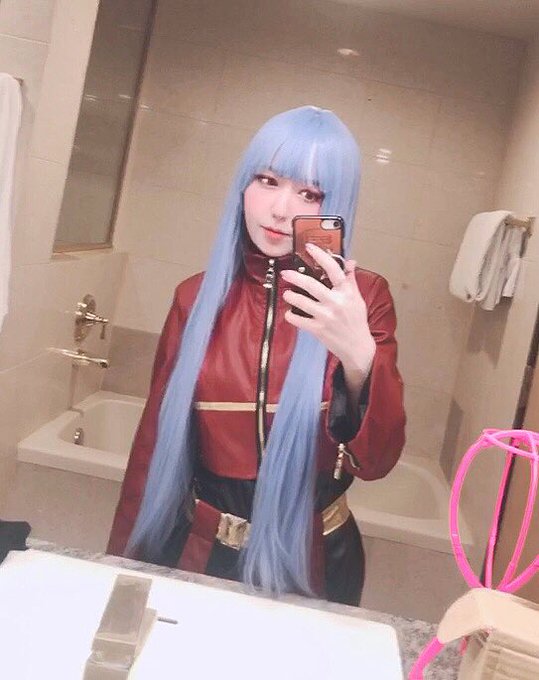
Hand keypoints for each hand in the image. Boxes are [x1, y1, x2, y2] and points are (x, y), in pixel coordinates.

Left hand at [281, 242, 375, 377]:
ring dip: (291, 296)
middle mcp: (336, 303)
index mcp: (346, 292)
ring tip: (287, 294)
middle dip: (295, 277)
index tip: (309, 247)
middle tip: (285, 273)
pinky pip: (299, 320)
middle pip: (312, 285)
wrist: (357, 347)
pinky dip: (291, 316)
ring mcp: (326, 317)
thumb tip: (350, 262)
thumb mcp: (357, 298)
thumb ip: (350, 280)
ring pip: (302, 302)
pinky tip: (290, 313)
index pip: (334, 270)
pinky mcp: (318, 329)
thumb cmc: (356, 321)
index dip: (321, 256)